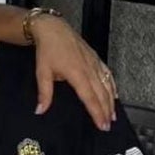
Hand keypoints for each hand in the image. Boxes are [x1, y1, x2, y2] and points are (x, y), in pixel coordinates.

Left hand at [29, 16, 116, 130]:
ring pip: (107, 85)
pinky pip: (107, 74)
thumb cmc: (48, 49)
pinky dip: (112, 85)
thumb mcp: (42, 72)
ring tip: (113, 115)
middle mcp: (89, 69)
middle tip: (108, 125)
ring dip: (111, 101)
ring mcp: (94, 62)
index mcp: (77, 73)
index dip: (97, 113)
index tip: (101, 124)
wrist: (53, 29)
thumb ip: (44, 93)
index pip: (90, 98)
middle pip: (101, 94)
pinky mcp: (95, 58)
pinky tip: (114, 94)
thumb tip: (40, 110)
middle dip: (106, 111)